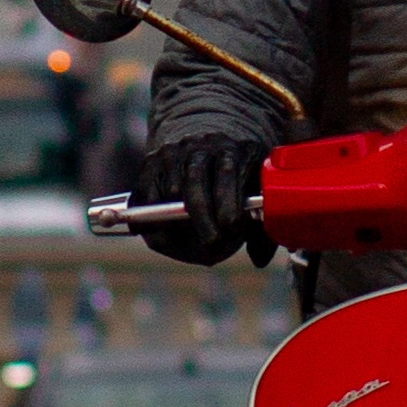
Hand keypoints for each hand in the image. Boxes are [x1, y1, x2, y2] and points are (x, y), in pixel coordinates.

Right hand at [130, 132, 272, 266]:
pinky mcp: (150, 165)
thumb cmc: (239, 179)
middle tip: (211, 244)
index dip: (228, 204)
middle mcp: (201, 146)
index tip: (231, 230)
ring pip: (170, 191)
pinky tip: (166, 234)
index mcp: (234, 150)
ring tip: (192, 243)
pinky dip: (150, 220)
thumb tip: (259, 260)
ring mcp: (172, 154)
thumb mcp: (258, 193)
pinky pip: (144, 197)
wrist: (207, 145)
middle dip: (203, 218)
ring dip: (180, 224)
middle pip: (196, 182)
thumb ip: (262, 226)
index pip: (228, 174)